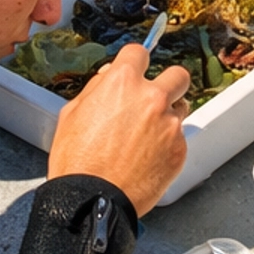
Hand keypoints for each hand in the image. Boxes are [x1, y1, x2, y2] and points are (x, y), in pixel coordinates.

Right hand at [48, 47, 190, 214]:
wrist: (92, 201)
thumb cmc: (77, 162)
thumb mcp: (72, 113)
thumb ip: (96, 88)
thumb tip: (109, 76)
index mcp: (123, 83)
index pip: (139, 52)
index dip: (134, 62)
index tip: (134, 69)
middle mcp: (152, 98)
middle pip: (177, 75)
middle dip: (167, 84)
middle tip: (154, 99)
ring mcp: (169, 124)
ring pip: (181, 108)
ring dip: (168, 116)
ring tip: (147, 136)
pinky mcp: (179, 149)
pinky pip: (179, 138)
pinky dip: (168, 145)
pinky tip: (148, 158)